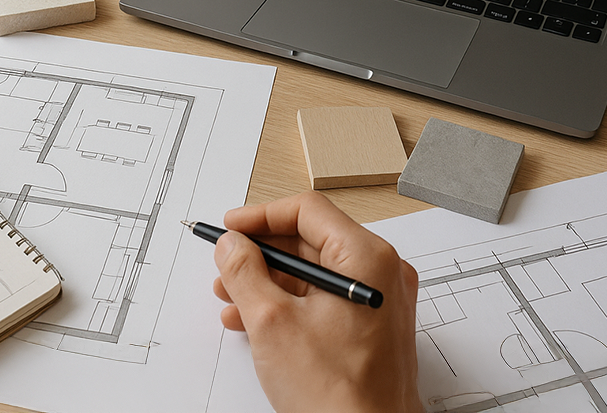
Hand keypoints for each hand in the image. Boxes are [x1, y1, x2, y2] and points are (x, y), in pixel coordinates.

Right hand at [213, 190, 421, 412]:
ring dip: (268, 281)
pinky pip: (325, 300)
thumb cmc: (338, 396)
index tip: (232, 228)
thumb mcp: (272, 323)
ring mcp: (378, 301)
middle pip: (310, 241)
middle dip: (261, 253)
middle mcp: (380, 273)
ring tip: (230, 295)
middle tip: (226, 261)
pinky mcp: (371, 328)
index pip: (308, 211)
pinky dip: (289, 304)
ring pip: (314, 273)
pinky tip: (252, 320)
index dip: (262, 216)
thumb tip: (231, 244)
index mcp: (367, 258)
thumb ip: (245, 272)